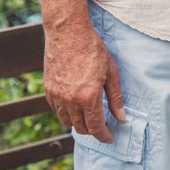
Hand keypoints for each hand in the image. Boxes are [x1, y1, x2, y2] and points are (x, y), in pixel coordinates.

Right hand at [43, 20, 124, 142]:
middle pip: (81, 128)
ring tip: (87, 115)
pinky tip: (74, 103)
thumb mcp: (110, 71)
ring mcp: (57, 96)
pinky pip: (57, 109)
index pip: (96, 127)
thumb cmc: (92, 48)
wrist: (68, 32)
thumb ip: (115, 97)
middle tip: (101, 124)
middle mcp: (70, 100)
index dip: (104, 136)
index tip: (109, 137)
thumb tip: (120, 117)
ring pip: (67, 121)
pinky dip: (66, 111)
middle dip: (92, 130)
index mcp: (88, 96)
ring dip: (78, 122)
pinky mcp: (48, 89)